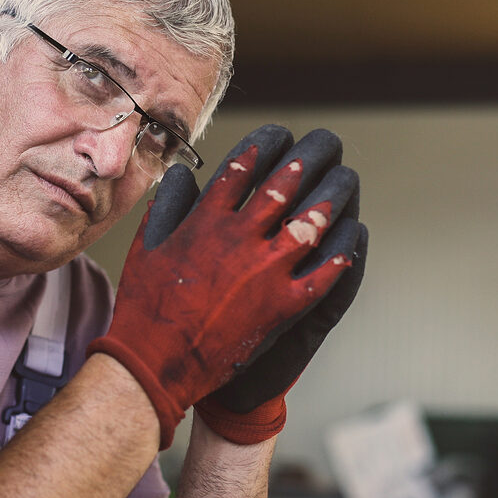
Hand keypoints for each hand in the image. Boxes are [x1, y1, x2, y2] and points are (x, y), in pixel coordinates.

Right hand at [88, 125, 359, 448]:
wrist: (154, 364)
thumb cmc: (144, 306)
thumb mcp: (146, 246)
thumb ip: (168, 205)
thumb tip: (180, 173)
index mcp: (206, 218)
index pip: (246, 164)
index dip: (270, 142)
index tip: (284, 133)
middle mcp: (239, 237)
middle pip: (287, 181)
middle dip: (313, 155)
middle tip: (329, 143)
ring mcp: (264, 272)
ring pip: (313, 220)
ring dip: (335, 195)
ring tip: (347, 179)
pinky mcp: (282, 307)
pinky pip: (323, 273)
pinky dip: (341, 252)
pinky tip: (352, 237)